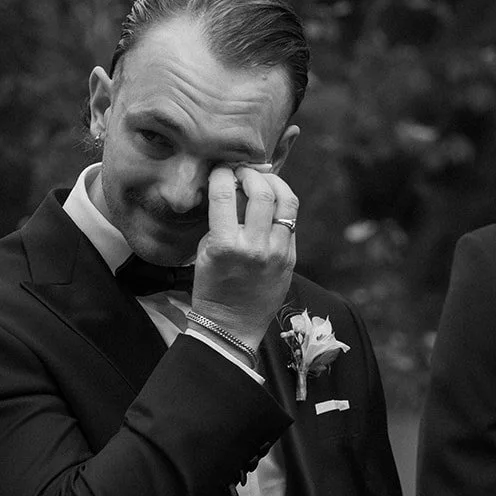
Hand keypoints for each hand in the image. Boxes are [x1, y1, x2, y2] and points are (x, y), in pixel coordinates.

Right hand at [191, 164, 298, 347]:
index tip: (221, 170)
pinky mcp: (290, 258)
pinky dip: (281, 205)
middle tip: (243, 172)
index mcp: (225, 245)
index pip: (225, 193)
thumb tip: (232, 188)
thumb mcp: (205, 251)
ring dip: (274, 183)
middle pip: (262, 191)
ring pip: (286, 201)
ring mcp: (277, 252)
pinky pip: (290, 221)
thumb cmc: (212, 288)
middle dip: (251, 173)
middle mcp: (255, 247)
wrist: (232, 326)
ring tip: (263, 180)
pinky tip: (271, 203)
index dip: (222, 173)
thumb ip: (220, 220)